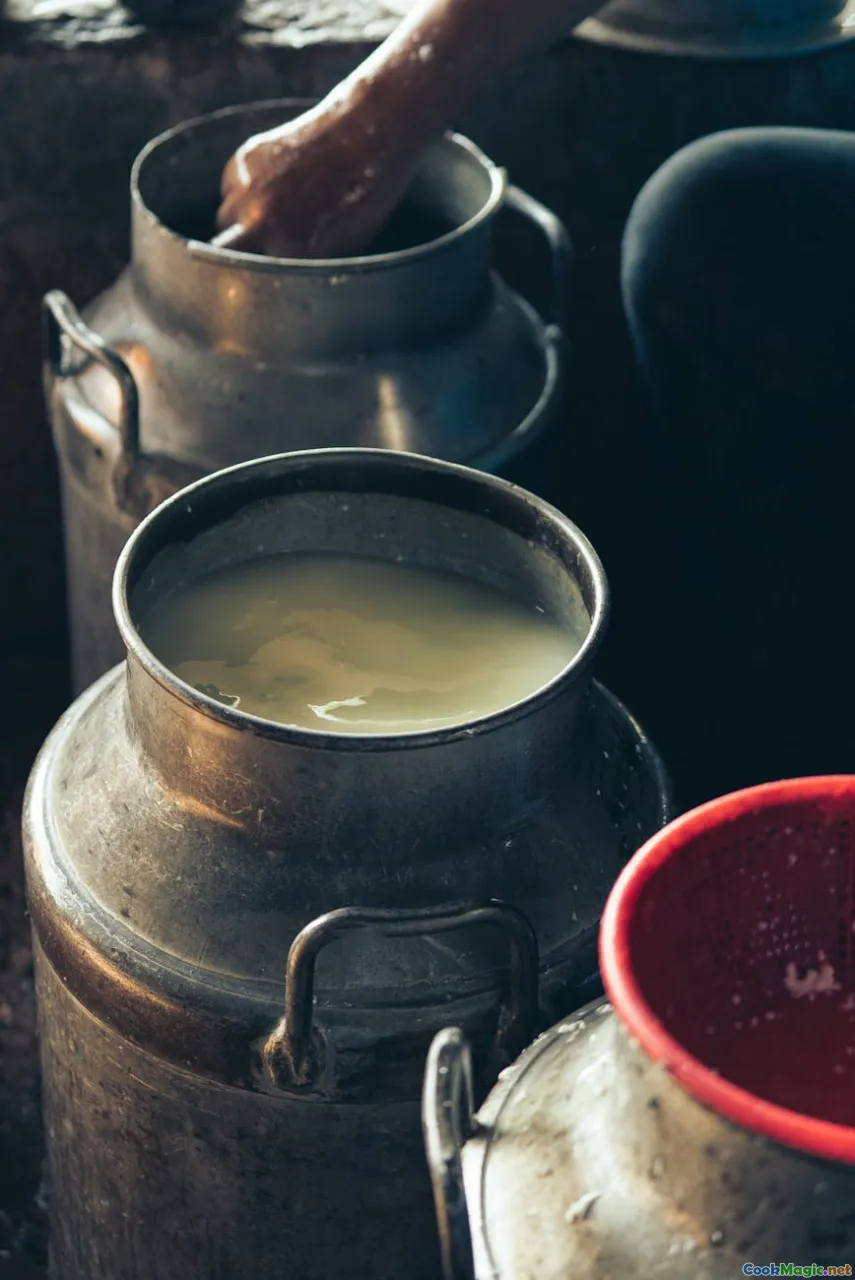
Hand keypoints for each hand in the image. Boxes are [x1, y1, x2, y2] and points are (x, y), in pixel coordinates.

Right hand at [215, 99, 414, 258]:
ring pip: (225, 217)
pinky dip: (246, 187)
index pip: (249, 279)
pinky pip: (231, 186)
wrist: (367, 136)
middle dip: (233, 253)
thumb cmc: (361, 200)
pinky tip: (279, 177)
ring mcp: (248, 189)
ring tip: (276, 206)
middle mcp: (260, 224)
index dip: (253, 277)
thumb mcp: (338, 250)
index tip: (256, 274)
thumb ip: (299, 265)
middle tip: (252, 248)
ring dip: (239, 219)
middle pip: (223, 252)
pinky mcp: (243, 160)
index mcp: (287, 253)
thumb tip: (272, 276)